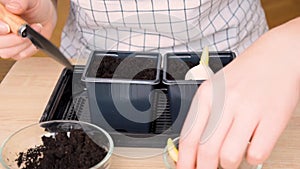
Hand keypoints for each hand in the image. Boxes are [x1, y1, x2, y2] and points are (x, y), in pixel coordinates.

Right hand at [0, 0, 56, 59]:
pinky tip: (33, 39)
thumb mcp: (30, 0)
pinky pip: (18, 55)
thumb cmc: (34, 6)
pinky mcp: (13, 49)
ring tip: (35, 30)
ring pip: (5, 52)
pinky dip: (28, 49)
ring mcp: (4, 41)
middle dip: (13, 39)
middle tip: (27, 30)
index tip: (7, 28)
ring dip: (23, 44)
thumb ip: (21, 1)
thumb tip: (13, 7)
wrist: (44, 15)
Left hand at [177, 17, 299, 168]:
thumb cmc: (246, 73)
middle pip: (206, 151)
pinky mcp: (273, 118)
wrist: (278, 55)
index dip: (184, 161)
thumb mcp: (216, 88)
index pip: (188, 137)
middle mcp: (225, 102)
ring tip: (230, 159)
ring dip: (228, 165)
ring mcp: (249, 110)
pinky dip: (252, 158)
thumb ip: (204, 115)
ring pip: (229, 156)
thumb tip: (193, 147)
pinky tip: (251, 148)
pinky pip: (257, 153)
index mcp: (207, 95)